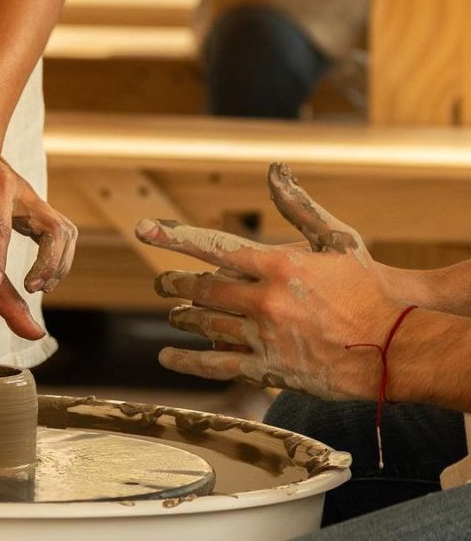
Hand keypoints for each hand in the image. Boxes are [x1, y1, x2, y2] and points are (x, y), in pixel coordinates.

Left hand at [0, 111, 76, 295]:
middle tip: (30, 288)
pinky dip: (60, 260)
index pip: (1, 224)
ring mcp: (35, 201)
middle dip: (48, 262)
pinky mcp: (39, 211)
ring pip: (65, 234)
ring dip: (59, 264)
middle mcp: (24, 193)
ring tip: (38, 288)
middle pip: (53, 229)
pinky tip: (43, 280)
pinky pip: (62, 237)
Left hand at [135, 163, 407, 399]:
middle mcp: (265, 299)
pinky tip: (168, 357)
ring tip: (173, 314)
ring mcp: (265, 337)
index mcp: (277, 264)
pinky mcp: (269, 369)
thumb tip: (274, 170)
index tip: (145, 229)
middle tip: (161, 283)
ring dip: (183, 317)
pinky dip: (188, 362)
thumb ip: (298, 205)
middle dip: (176, 283)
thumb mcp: (335, 238)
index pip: (213, 246)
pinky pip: (218, 366)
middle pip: (203, 289)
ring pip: (206, 324)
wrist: (396, 345)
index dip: (175, 237)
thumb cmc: (367, 287)